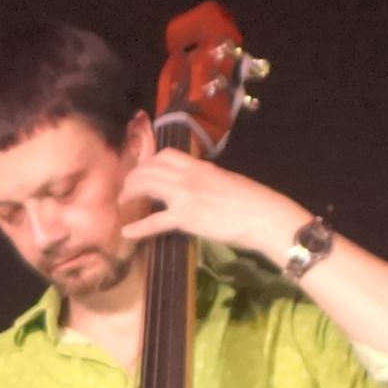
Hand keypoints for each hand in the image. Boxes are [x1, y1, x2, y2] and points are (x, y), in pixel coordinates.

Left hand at [117, 149, 309, 262]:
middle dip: (133, 177)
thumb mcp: (226, 182)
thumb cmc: (252, 201)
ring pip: (147, 184)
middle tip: (126, 190)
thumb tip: (198, 189)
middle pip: (150, 167)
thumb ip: (207, 182)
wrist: (264, 215)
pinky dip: (138, 228)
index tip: (141, 171)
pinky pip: (154, 221)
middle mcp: (189, 175)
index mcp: (200, 166)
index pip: (166, 154)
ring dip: (130, 193)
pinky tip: (127, 232)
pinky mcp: (185, 216)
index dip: (148, 162)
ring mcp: (186, 194)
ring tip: (123, 204)